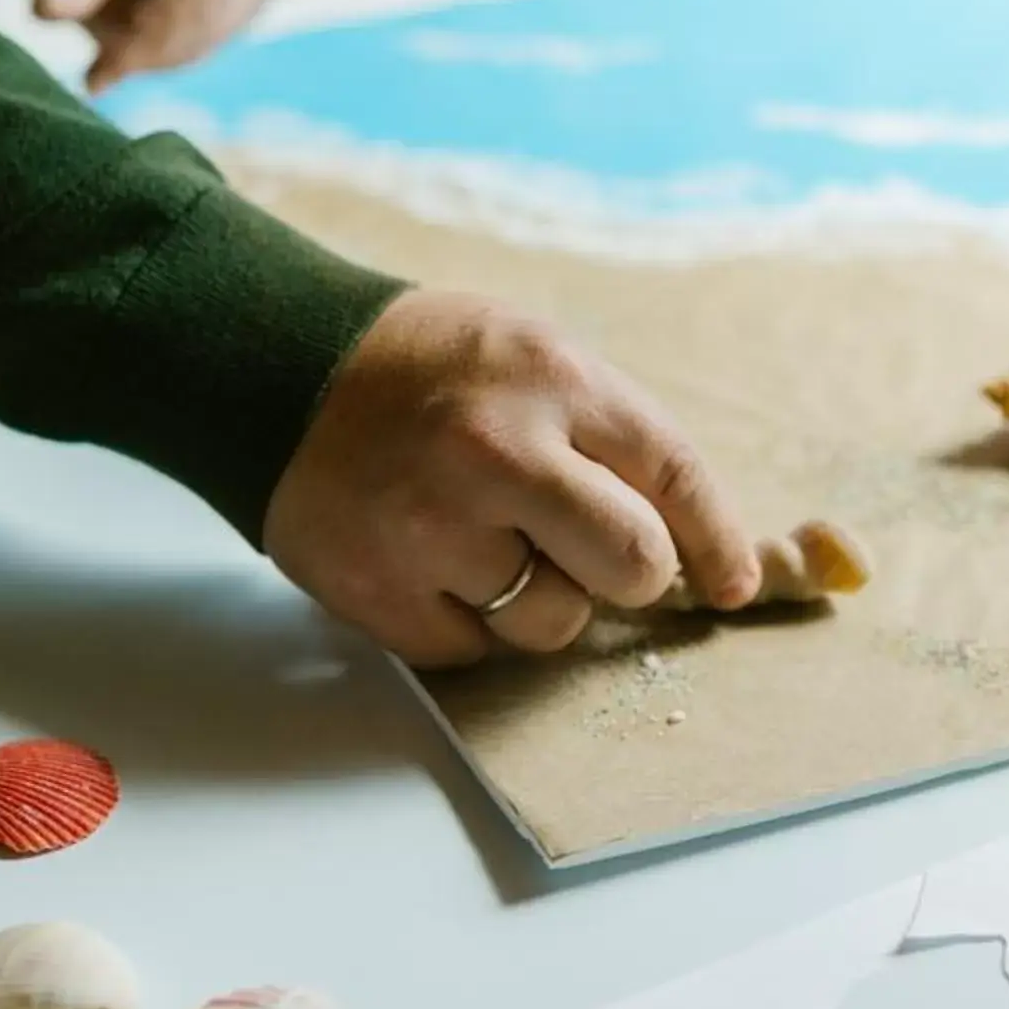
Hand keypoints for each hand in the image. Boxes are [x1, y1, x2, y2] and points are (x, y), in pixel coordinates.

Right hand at [262, 290, 763, 667]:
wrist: (275, 365)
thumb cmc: (427, 368)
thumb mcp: (532, 357)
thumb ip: (611, 438)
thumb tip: (698, 549)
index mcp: (550, 380)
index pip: (674, 474)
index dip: (716, 540)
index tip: (733, 582)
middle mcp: (495, 453)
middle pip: (632, 565)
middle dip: (630, 573)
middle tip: (595, 555)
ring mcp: (431, 527)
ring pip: (553, 621)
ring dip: (540, 598)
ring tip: (487, 542)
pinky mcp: (376, 589)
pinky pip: (471, 651)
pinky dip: (466, 622)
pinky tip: (433, 565)